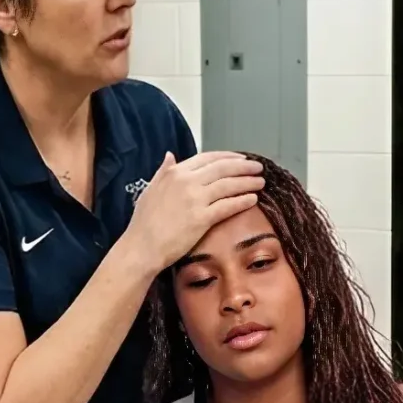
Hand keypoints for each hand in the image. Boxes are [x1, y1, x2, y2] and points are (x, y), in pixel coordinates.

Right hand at [119, 150, 265, 272]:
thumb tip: (170, 155)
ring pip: (228, 185)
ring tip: (260, 182)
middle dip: (243, 167)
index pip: (208, 158)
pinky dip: (242, 200)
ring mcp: (195, 199)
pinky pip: (227, 206)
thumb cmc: (144, 222)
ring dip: (247, 182)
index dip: (228, 157)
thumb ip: (163, 171)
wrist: (142, 246)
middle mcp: (187, 182)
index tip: (240, 160)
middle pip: (223, 168)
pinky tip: (252, 199)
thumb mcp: (151, 188)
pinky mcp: (202, 219)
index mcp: (176, 172)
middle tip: (257, 168)